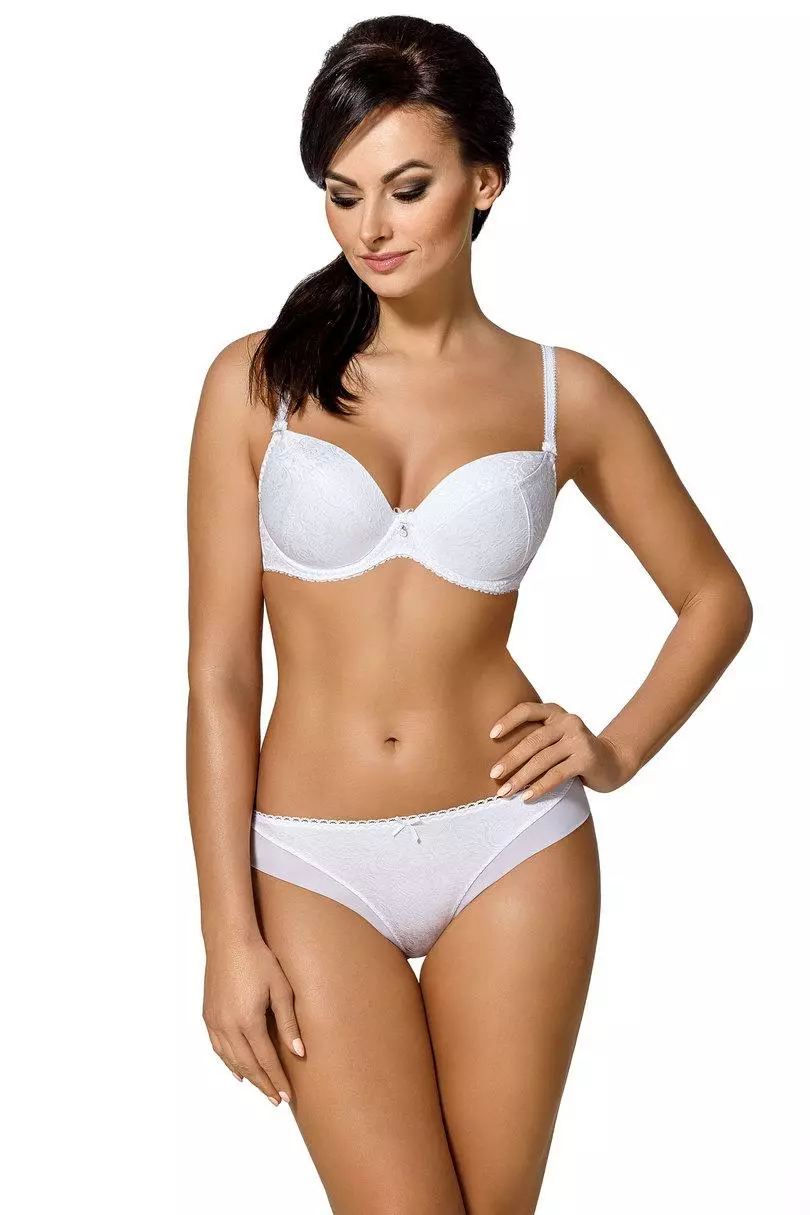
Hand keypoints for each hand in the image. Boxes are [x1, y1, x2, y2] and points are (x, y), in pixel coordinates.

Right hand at [203, 935, 305, 1106]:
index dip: (277, 1080)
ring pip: (231, 1060)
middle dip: (264, 1084)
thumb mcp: (280, 989)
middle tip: (277, 1100)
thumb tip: (299, 1052)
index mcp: (248, 1022)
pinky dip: (229, 1062)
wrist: (229, 939)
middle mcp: (228, 1026)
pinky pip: (218, 1048)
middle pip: (248, 1065)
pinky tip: (237, 1069)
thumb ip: (289, 1023)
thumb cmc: (259, 959)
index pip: (266, 1060)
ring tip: (262, 1088)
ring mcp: (215, 1022)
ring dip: (247, 1077)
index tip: (287, 1097)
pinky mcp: (208, 1015)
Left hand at [488, 700, 635, 800]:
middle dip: (511, 759)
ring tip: (505, 792)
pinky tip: (527, 797)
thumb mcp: (557, 738)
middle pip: (533, 740)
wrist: (614, 762)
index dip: (508, 721)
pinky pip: (557, 774)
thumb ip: (537, 739)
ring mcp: (579, 740)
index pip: (527, 710)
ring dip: (521, 778)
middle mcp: (568, 722)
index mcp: (556, 713)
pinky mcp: (587, 759)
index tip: (491, 736)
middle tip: (493, 775)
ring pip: (543, 760)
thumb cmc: (576, 752)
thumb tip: (499, 760)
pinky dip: (540, 787)